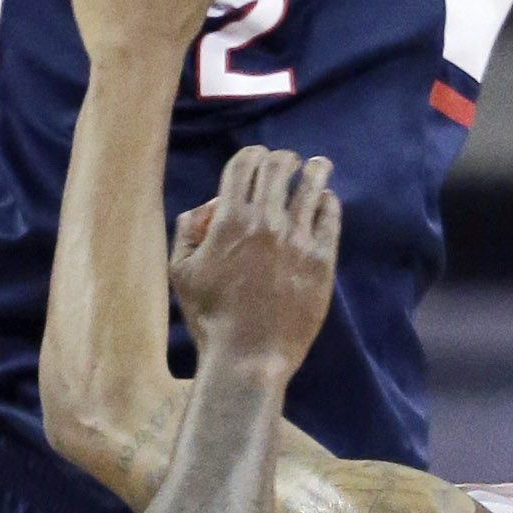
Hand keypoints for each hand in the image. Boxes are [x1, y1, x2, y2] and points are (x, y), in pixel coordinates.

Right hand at [168, 147, 339, 385]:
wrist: (248, 358)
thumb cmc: (210, 319)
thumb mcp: (181, 274)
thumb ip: (186, 234)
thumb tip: (202, 211)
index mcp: (228, 221)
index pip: (243, 165)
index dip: (250, 154)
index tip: (257, 157)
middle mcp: (264, 222)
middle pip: (278, 168)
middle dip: (282, 159)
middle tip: (288, 161)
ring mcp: (296, 240)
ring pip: (311, 186)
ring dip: (314, 170)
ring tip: (318, 166)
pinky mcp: (321, 260)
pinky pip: (330, 217)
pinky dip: (328, 202)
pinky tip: (326, 201)